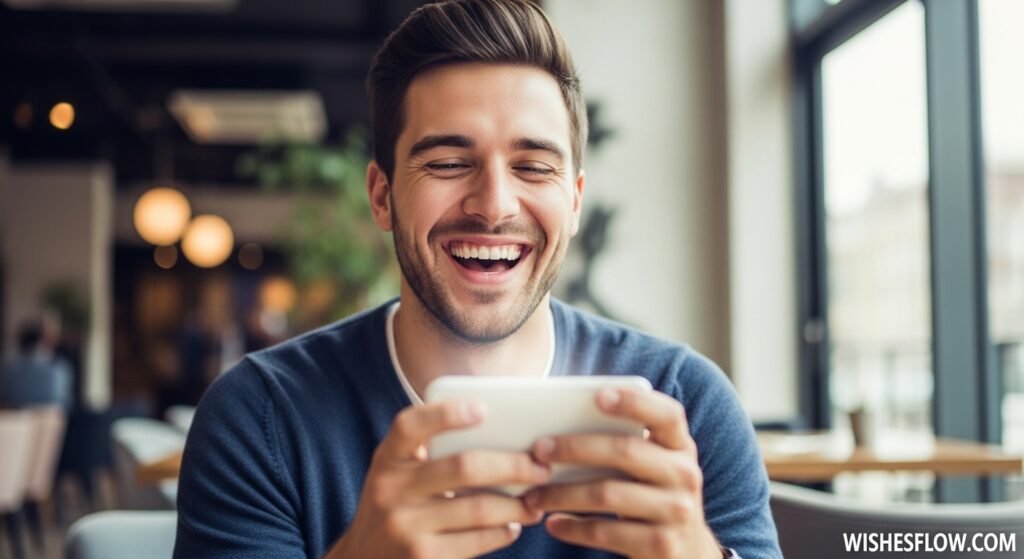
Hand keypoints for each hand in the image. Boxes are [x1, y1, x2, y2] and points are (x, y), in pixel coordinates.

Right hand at [325, 400, 549, 558]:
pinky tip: (512, 526)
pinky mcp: (423, 557)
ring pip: (479, 508)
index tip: (484, 409)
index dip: (446, 414)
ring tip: (535, 501)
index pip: (410, 426)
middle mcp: (391, 490)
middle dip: (512, 465)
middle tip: (540, 467)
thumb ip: (427, 455)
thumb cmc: (394, 508)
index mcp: (386, 459)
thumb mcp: (395, 476)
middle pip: (464, 467)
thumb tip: (500, 437)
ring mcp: (406, 526)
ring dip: (517, 505)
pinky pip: (477, 540)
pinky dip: (502, 532)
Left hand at [522, 387, 722, 558]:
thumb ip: (625, 443)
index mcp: (680, 446)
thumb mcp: (652, 466)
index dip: (635, 402)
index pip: (667, 414)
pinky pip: (606, 532)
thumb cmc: (651, 496)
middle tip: (539, 449)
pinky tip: (552, 523)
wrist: (687, 553)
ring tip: (533, 495)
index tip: (598, 395)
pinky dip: (573, 528)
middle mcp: (685, 475)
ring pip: (608, 494)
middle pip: (625, 451)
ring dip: (562, 493)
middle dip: (575, 447)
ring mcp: (677, 512)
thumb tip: (559, 425)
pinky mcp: (662, 547)